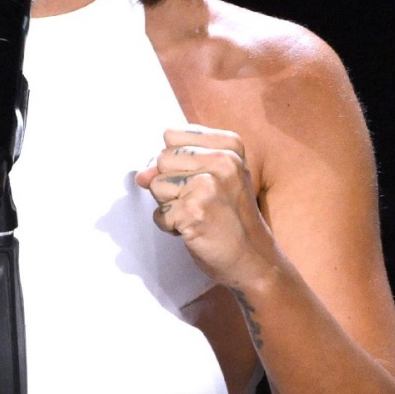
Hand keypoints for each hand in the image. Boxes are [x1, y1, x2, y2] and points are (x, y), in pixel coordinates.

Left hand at [135, 125, 277, 288]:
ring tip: (197, 214)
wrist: (253, 258)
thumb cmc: (231, 217)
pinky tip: (194, 229)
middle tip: (199, 201)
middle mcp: (222, 161)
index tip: (197, 177)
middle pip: (161, 159)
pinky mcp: (194, 211)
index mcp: (229, 145)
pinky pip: (159, 213)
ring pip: (156, 185)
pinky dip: (170, 226)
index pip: (171, 135)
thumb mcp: (213, 178)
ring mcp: (208, 186)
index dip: (174, 161)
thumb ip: (175, 165)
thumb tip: (141, 175)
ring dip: (169, 205)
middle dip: (170, 184)